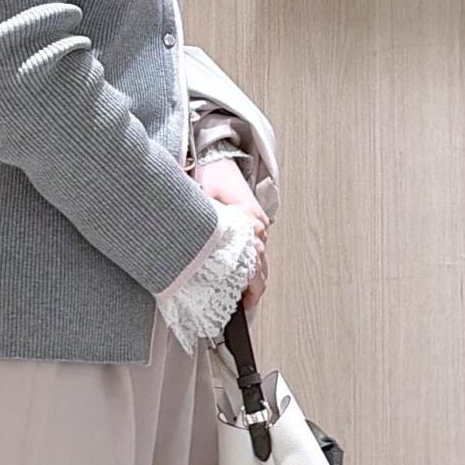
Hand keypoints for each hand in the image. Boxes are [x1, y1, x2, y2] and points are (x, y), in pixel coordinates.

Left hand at [194, 155, 268, 311]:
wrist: (215, 157)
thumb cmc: (208, 178)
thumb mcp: (202, 206)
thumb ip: (207, 232)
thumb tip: (205, 258)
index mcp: (248, 222)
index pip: (255, 266)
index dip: (250, 290)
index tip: (243, 305)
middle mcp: (257, 226)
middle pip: (262, 267)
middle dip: (253, 289)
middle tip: (241, 307)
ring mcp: (258, 224)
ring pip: (261, 259)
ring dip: (254, 277)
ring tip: (243, 298)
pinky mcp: (255, 221)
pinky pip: (257, 249)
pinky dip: (252, 264)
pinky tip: (243, 276)